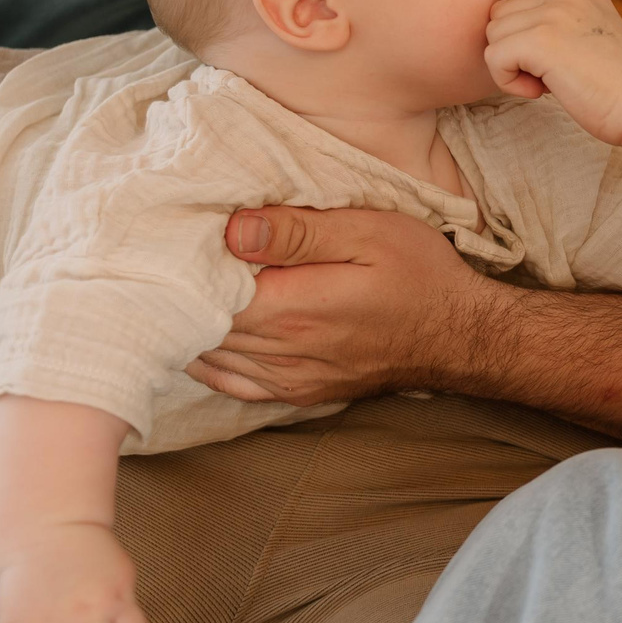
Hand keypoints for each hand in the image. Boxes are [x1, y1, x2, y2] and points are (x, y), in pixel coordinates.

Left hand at [187, 205, 498, 405]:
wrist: (462, 335)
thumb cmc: (419, 274)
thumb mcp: (368, 232)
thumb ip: (299, 231)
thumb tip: (232, 230)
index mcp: (293, 308)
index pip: (203, 293)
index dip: (177, 266)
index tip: (167, 236)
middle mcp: (284, 352)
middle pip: (199, 327)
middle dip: (176, 294)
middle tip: (160, 258)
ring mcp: (290, 379)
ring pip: (210, 357)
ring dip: (188, 326)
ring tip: (173, 290)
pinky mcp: (299, 392)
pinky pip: (234, 384)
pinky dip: (209, 361)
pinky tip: (199, 336)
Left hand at [484, 0, 621, 148]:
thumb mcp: (599, 38)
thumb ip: (569, 23)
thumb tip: (527, 32)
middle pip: (502, 13)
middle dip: (513, 47)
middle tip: (551, 72)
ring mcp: (552, 13)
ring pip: (494, 35)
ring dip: (512, 67)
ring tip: (551, 81)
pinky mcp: (539, 39)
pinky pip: (494, 58)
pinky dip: (509, 81)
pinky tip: (541, 90)